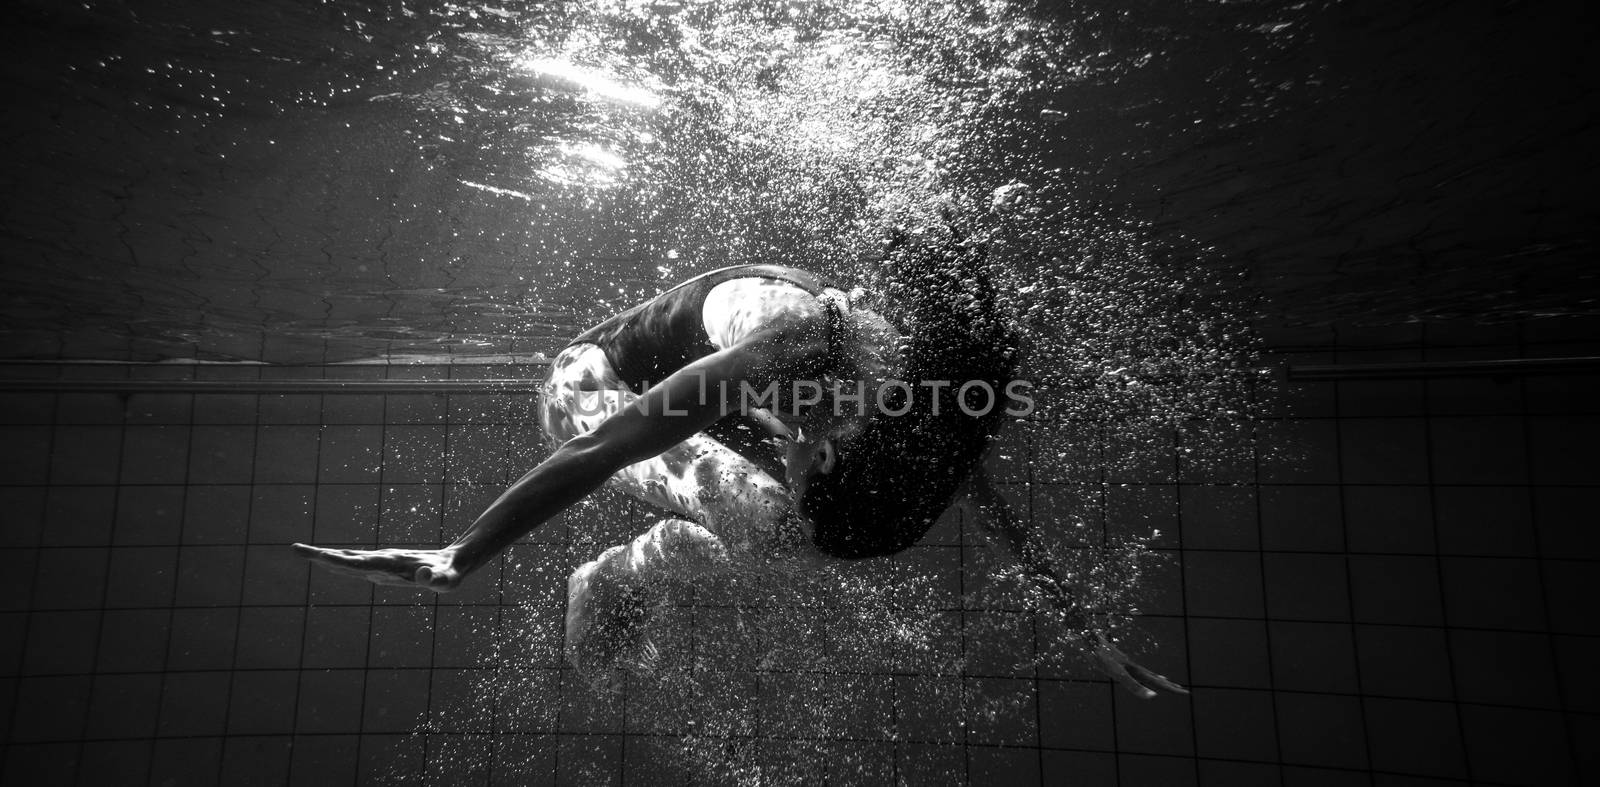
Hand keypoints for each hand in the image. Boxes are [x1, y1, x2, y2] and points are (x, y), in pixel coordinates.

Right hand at [292, 543, 463, 591]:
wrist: (454, 561)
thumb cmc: (451, 575)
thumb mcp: (448, 582)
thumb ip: (437, 580)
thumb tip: (424, 575)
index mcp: (391, 564)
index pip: (358, 563)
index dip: (337, 561)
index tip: (316, 556)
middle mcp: (382, 561)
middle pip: (346, 558)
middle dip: (320, 555)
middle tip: (295, 549)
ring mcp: (381, 563)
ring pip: (349, 559)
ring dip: (326, 556)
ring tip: (303, 552)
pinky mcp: (384, 565)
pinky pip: (356, 562)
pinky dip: (340, 560)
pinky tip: (330, 559)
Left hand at [1092, 633, 1188, 698]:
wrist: (1085, 636)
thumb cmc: (1101, 656)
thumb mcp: (1118, 674)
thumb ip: (1135, 686)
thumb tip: (1154, 697)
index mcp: (1134, 670)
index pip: (1157, 682)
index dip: (1170, 688)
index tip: (1185, 692)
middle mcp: (1131, 665)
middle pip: (1154, 677)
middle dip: (1168, 685)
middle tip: (1183, 690)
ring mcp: (1123, 662)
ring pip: (1144, 672)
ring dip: (1156, 678)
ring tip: (1165, 680)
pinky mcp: (1113, 659)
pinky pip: (1132, 669)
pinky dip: (1140, 674)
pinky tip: (1136, 671)